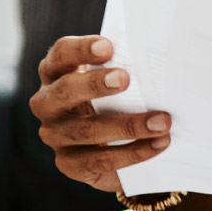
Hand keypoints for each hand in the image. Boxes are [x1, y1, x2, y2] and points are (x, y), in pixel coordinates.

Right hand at [27, 34, 171, 191]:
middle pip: (65, 91)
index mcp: (58, 73)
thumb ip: (127, 68)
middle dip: (94, 84)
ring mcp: (56, 135)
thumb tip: (161, 63)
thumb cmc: (117, 99)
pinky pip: (100, 160)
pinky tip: (159, 144)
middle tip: (125, 79)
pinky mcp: (70, 163)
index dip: (80, 49)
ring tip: (162, 122)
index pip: (60, 55)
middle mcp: (49, 104)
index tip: (107, 46)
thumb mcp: (116, 81)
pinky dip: (133, 152)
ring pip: (86, 130)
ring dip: (128, 125)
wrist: (113, 147)